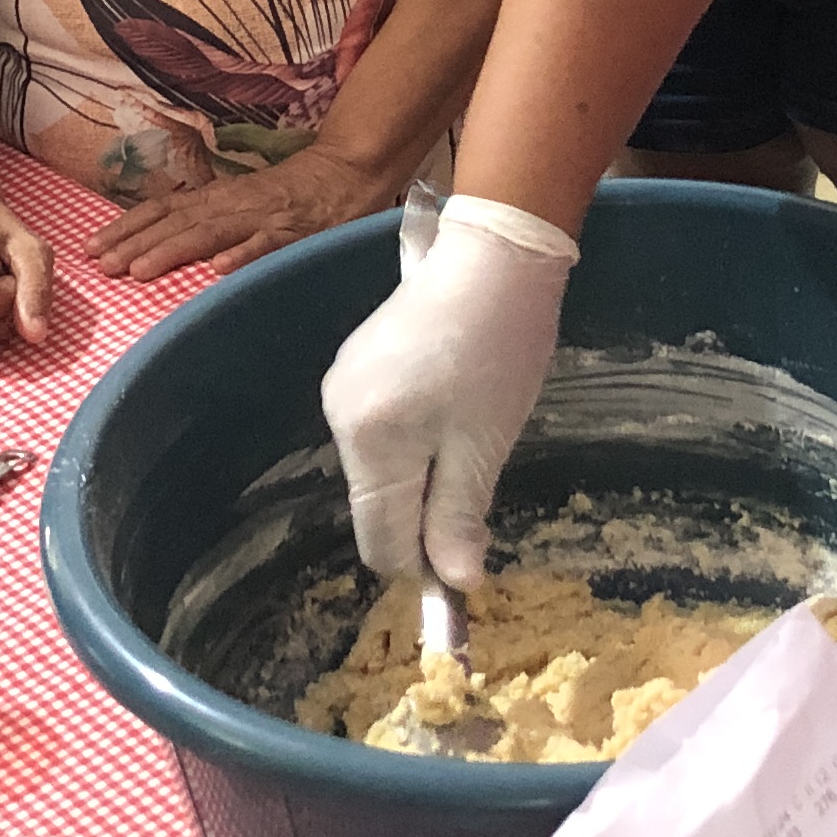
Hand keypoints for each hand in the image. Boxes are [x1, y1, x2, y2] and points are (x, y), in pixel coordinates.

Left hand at [95, 146, 399, 280]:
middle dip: (135, 244)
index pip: (163, 210)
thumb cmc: (297, 192)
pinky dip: (241, 256)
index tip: (89, 249)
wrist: (351, 167)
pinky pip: (266, 245)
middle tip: (100, 266)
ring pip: (209, 233)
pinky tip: (217, 271)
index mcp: (219, 198)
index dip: (125, 227)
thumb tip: (165, 246)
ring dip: (172, 250)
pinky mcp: (296, 232)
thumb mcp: (246, 202)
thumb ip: (211, 220)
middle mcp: (233, 204)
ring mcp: (263, 218)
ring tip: (138, 269)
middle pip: (176, 223)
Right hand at [322, 197, 574, 584]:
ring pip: (378, 469)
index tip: (468, 557)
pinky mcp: (355, 364)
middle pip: (376, 505)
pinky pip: (379, 432)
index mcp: (368, 442)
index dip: (423, 565)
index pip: (380, 542)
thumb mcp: (484, 444)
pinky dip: (412, 440)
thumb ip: (458, 518)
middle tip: (480, 482)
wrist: (496, 253)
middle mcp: (338, 417)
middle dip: (424, 516)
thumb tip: (455, 583)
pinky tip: (450, 407)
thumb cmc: (499, 349)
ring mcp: (341, 387)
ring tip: (471, 433)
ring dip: (421, 475)